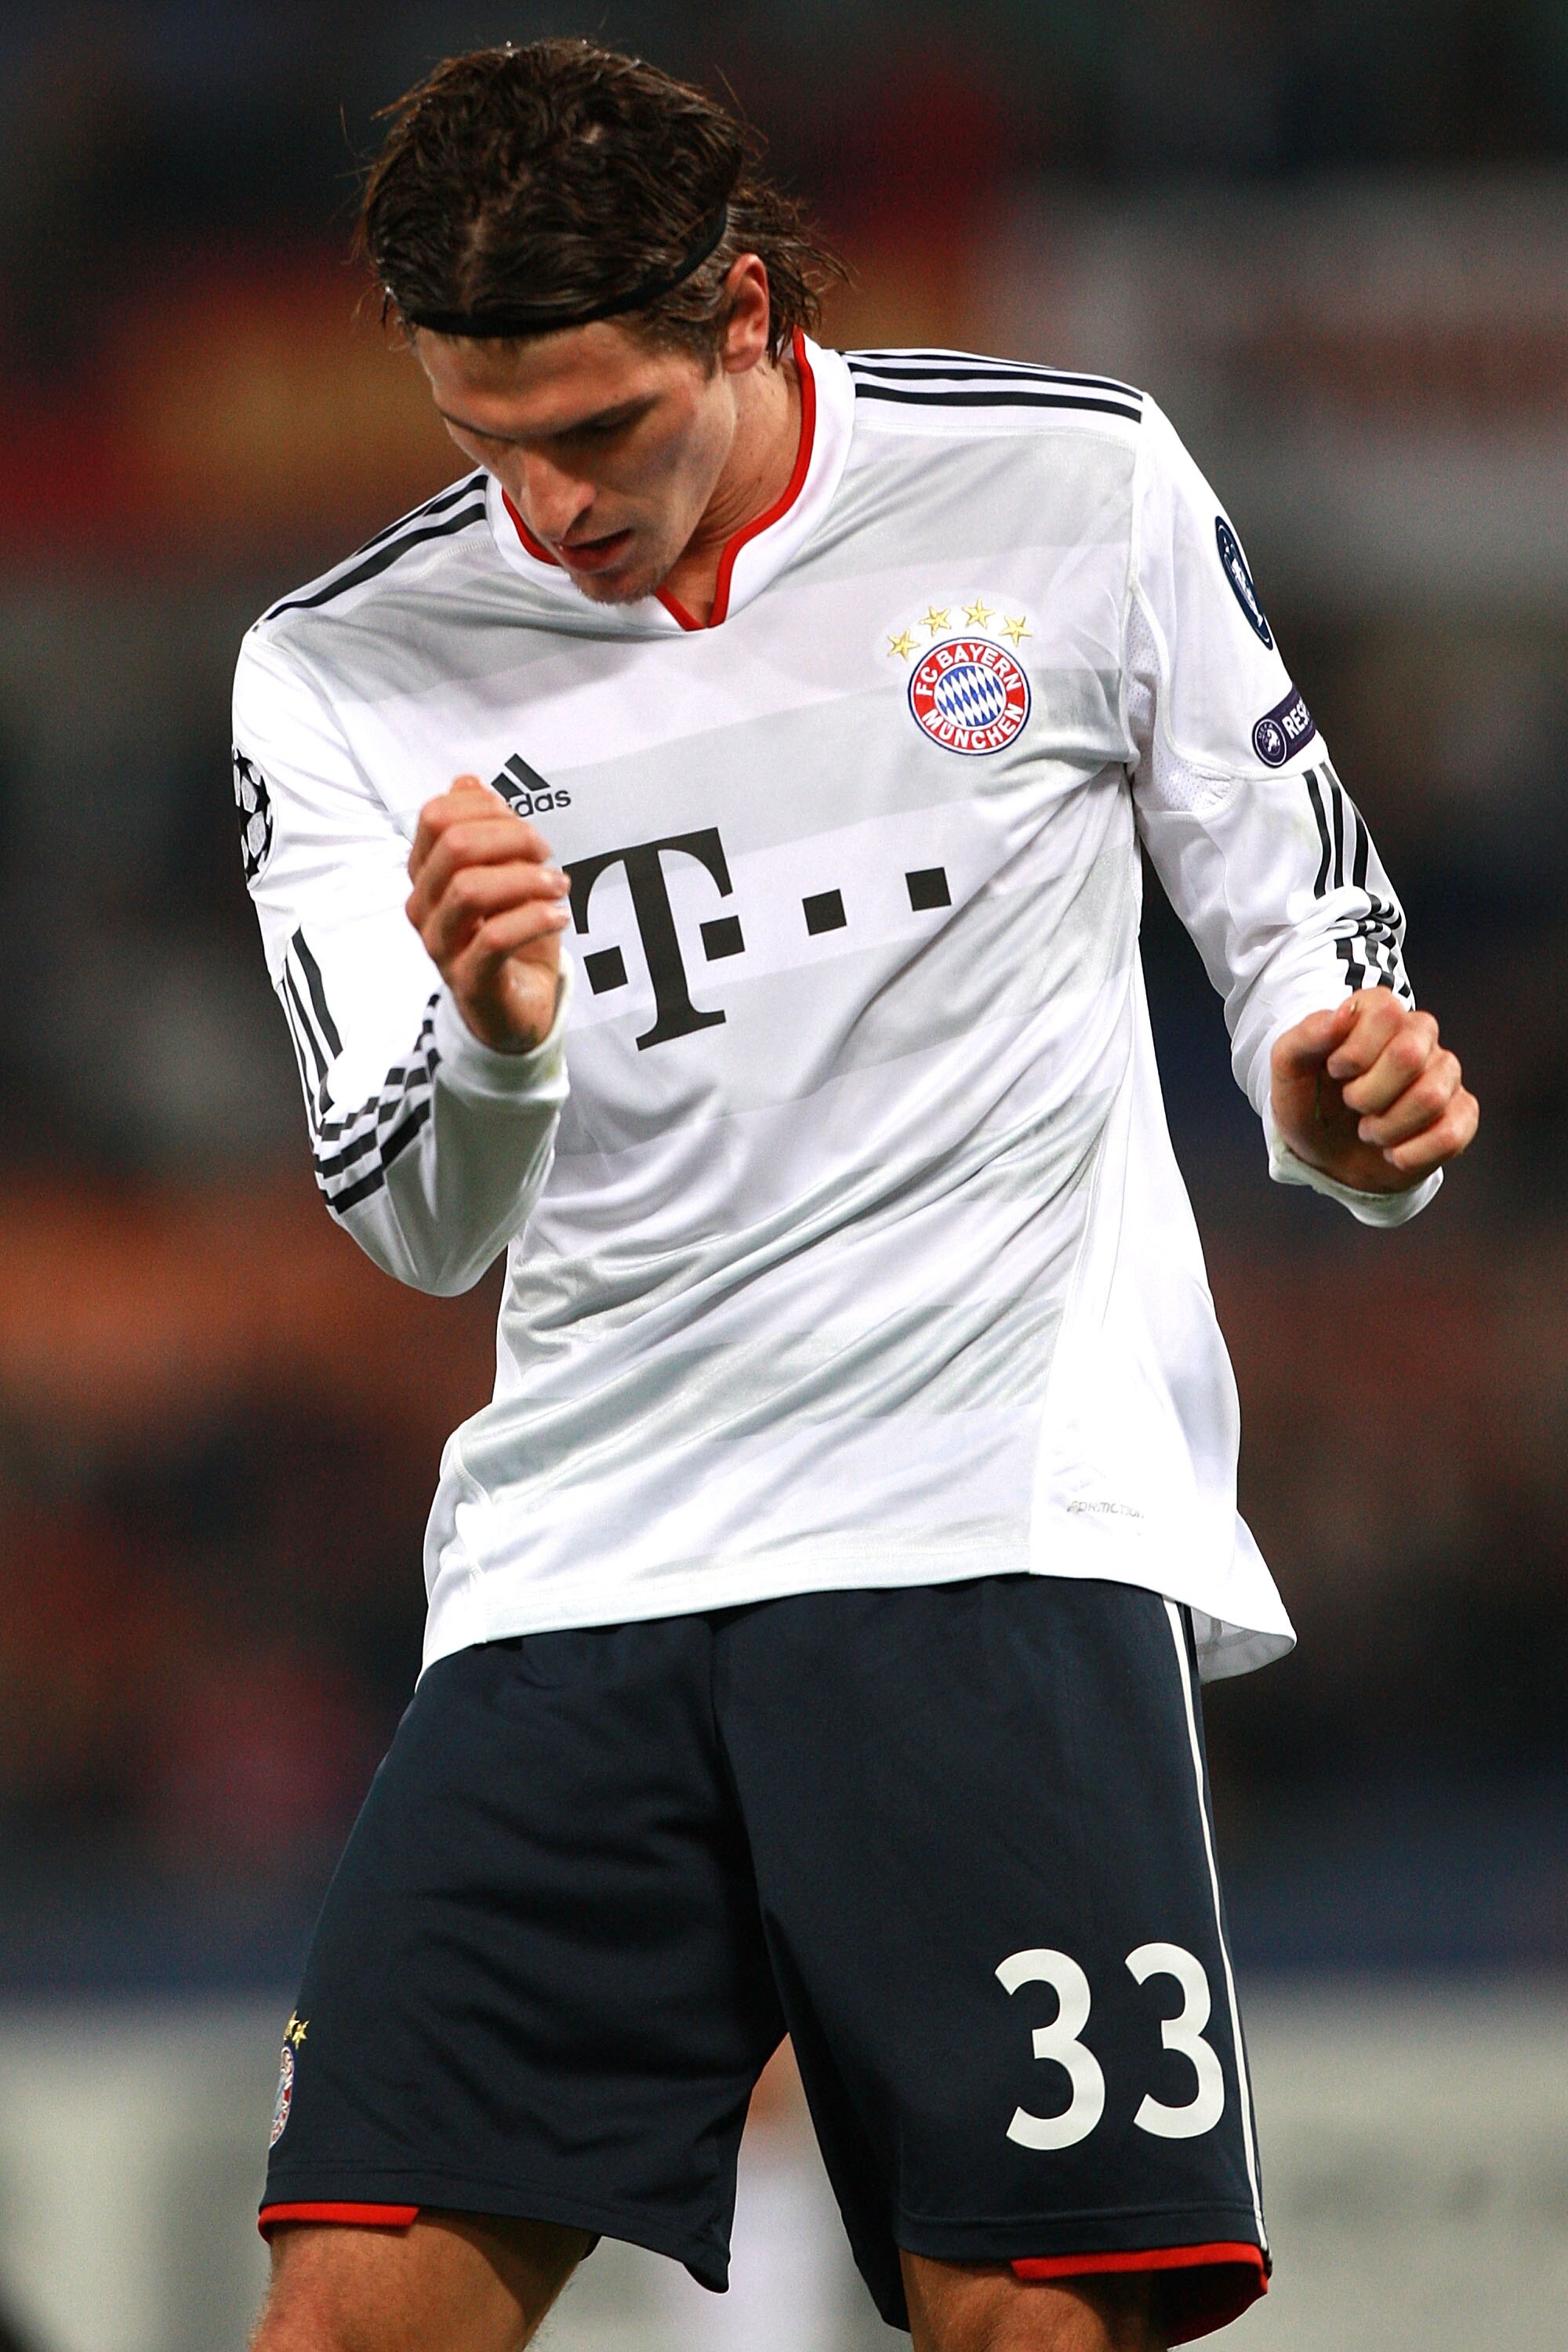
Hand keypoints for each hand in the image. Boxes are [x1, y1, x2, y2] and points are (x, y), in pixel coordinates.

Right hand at [405, 778, 570, 1051]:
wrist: (514, 1008)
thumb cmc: (509, 935)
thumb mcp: (503, 874)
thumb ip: (484, 829)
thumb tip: (465, 781)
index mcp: (426, 873)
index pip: (436, 816)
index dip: (487, 809)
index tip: (525, 828)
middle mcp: (424, 906)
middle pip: (455, 846)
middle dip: (512, 839)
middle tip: (546, 854)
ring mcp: (440, 945)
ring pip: (471, 889)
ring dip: (527, 879)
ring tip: (560, 887)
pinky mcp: (468, 979)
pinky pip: (495, 938)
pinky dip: (535, 918)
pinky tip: (559, 916)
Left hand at [1270, 987, 1477, 1194]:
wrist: (1327, 1155)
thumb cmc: (1311, 1103)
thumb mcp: (1289, 1070)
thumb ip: (1306, 1036)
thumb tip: (1342, 1014)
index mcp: (1379, 1013)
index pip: (1386, 1011)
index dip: (1355, 1051)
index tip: (1335, 1072)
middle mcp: (1419, 1036)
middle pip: (1410, 1055)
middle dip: (1368, 1094)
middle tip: (1352, 1105)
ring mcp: (1444, 1074)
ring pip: (1431, 1097)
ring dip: (1386, 1128)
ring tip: (1369, 1130)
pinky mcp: (1461, 1113)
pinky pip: (1452, 1134)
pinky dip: (1412, 1154)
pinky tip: (1393, 1153)